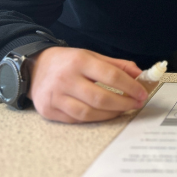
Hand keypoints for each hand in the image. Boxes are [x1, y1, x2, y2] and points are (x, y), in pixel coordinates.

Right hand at [28, 46, 146, 122]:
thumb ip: (116, 65)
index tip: (142, 93)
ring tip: (121, 110)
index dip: (130, 87)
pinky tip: (103, 114)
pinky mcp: (49, 110)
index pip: (111, 76)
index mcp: (79, 61)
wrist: (34, 68)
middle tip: (136, 104)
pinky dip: (93, 119)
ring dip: (110, 114)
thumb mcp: (90, 56)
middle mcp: (66, 78)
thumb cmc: (66, 62)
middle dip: (123, 104)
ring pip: (89, 113)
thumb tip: (140, 75)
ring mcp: (56, 96)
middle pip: (101, 98)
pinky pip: (77, 120)